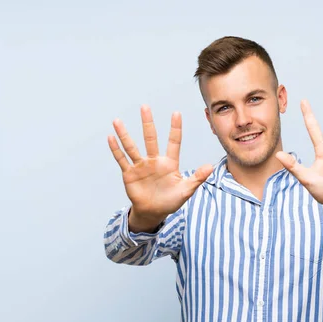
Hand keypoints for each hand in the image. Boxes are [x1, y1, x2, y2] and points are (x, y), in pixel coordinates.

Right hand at [108, 105, 212, 225]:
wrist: (154, 212)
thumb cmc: (171, 201)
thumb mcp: (186, 190)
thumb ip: (197, 178)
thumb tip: (211, 167)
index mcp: (169, 163)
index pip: (174, 142)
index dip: (175, 128)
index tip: (176, 113)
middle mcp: (154, 161)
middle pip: (150, 138)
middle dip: (148, 123)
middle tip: (145, 107)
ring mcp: (141, 166)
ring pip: (132, 147)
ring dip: (125, 134)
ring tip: (117, 121)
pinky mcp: (129, 174)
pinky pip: (122, 160)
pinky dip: (116, 149)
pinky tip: (111, 138)